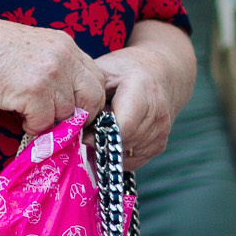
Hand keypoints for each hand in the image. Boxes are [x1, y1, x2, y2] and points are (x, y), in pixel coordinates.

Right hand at [0, 19, 106, 134]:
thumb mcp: (33, 47)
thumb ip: (55, 64)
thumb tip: (67, 93)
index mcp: (65, 44)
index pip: (96, 77)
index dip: (87, 98)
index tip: (72, 109)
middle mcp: (64, 57)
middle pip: (93, 96)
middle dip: (79, 115)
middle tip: (60, 123)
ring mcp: (51, 74)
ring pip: (68, 113)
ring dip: (50, 121)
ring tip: (31, 116)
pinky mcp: (34, 92)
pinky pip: (45, 122)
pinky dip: (34, 127)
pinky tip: (21, 119)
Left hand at [94, 45, 182, 167]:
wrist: (159, 74)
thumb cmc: (122, 72)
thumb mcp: (102, 74)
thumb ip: (90, 99)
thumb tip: (74, 128)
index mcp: (143, 91)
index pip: (122, 127)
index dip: (99, 134)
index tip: (84, 132)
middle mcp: (157, 114)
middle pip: (121, 142)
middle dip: (100, 141)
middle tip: (89, 131)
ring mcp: (160, 132)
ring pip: (123, 154)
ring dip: (106, 148)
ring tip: (102, 131)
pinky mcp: (158, 146)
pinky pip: (130, 162)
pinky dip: (115, 155)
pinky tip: (111, 139)